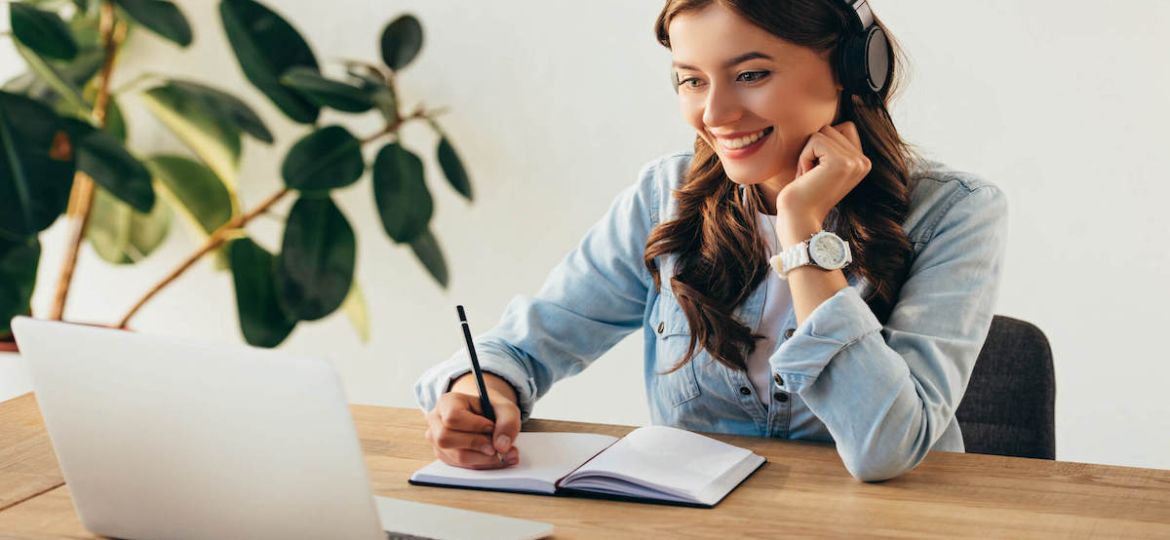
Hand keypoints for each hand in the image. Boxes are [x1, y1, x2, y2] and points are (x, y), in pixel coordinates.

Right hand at [424, 383, 520, 469]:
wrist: (486, 415)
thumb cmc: (492, 409)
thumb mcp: (506, 408)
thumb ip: (508, 422)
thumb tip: (501, 447)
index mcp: (447, 402)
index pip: (452, 417)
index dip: (474, 425)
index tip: (492, 427)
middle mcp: (436, 422)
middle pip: (446, 439)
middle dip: (476, 445)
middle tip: (497, 447)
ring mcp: (437, 442)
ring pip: (456, 457)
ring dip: (483, 459)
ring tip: (503, 454)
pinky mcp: (445, 457)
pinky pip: (462, 467)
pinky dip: (482, 465)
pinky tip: (495, 458)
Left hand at [775, 122, 870, 241]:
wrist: (799, 219)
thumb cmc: (803, 192)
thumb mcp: (822, 165)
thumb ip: (832, 144)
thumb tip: (825, 120)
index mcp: (863, 162)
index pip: (842, 127)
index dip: (821, 146)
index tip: (817, 172)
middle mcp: (864, 161)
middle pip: (831, 127)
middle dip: (813, 149)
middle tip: (812, 176)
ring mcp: (855, 161)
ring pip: (822, 131)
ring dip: (807, 153)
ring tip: (810, 177)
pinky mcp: (841, 162)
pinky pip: (814, 140)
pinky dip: (804, 157)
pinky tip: (807, 177)